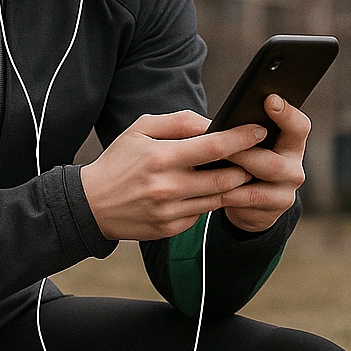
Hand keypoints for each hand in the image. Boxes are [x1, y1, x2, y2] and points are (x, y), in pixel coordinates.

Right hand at [79, 110, 266, 241]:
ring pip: (218, 198)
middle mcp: (168, 187)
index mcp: (162, 157)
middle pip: (226, 178)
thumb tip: (212, 122)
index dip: (242, 138)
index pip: (214, 147)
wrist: (91, 204)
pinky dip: (210, 200)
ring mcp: (170, 211)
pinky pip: (202, 213)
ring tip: (239, 171)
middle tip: (255, 156)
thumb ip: (178, 122)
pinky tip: (209, 189)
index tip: (259, 131)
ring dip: (233, 185)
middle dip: (246, 167)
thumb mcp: (140, 129)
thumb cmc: (119, 161)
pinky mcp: (170, 228)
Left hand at [219, 95, 308, 233]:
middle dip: (245, 150)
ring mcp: (286, 190)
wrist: (249, 204)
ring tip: (213, 163)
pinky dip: (230, 192)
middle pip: (275, 160)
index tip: (269, 100)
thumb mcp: (250, 146)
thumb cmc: (245, 165)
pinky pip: (250, 199)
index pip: (299, 126)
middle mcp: (294, 167)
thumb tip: (221, 123)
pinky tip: (213, 186)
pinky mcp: (274, 208)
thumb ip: (245, 132)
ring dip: (236, 171)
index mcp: (292, 143)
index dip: (286, 114)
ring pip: (262, 181)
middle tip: (222, 141)